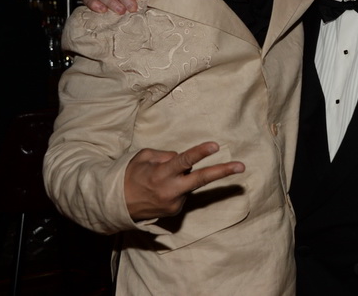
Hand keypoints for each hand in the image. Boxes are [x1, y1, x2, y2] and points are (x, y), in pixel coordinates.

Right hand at [124, 141, 244, 220]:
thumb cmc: (131, 175)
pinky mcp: (175, 211)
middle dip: (222, 172)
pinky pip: (183, 192)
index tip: (216, 146)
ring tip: (160, 179)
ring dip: (184, 177)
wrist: (117, 205)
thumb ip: (165, 155)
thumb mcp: (144, 157)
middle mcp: (170, 190)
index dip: (200, 153)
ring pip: (190, 183)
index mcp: (161, 174)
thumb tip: (182, 158)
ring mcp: (174, 203)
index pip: (184, 161)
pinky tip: (163, 190)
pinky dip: (178, 187)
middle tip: (241, 166)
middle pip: (201, 179)